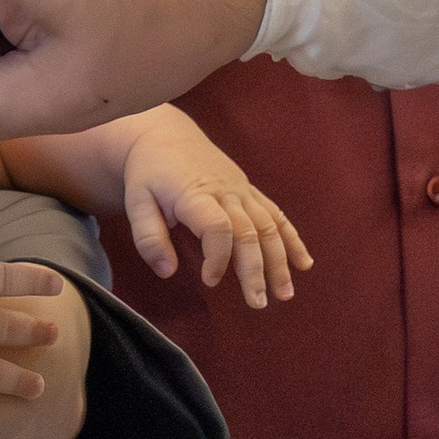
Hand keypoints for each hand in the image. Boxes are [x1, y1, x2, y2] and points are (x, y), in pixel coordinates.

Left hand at [119, 110, 311, 305]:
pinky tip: (303, 262)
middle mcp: (225, 191)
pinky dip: (292, 238)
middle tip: (258, 303)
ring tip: (285, 293)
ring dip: (280, 260)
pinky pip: (276, 214)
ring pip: (268, 225)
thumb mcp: (136, 202)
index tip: (210, 282)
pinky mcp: (249, 190)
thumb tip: (167, 272)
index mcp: (195, 194)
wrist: (165, 135)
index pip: (218, 228)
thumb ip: (149, 238)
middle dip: (256, 270)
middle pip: (249, 231)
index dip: (218, 258)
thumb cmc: (149, 173)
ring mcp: (242, 190)